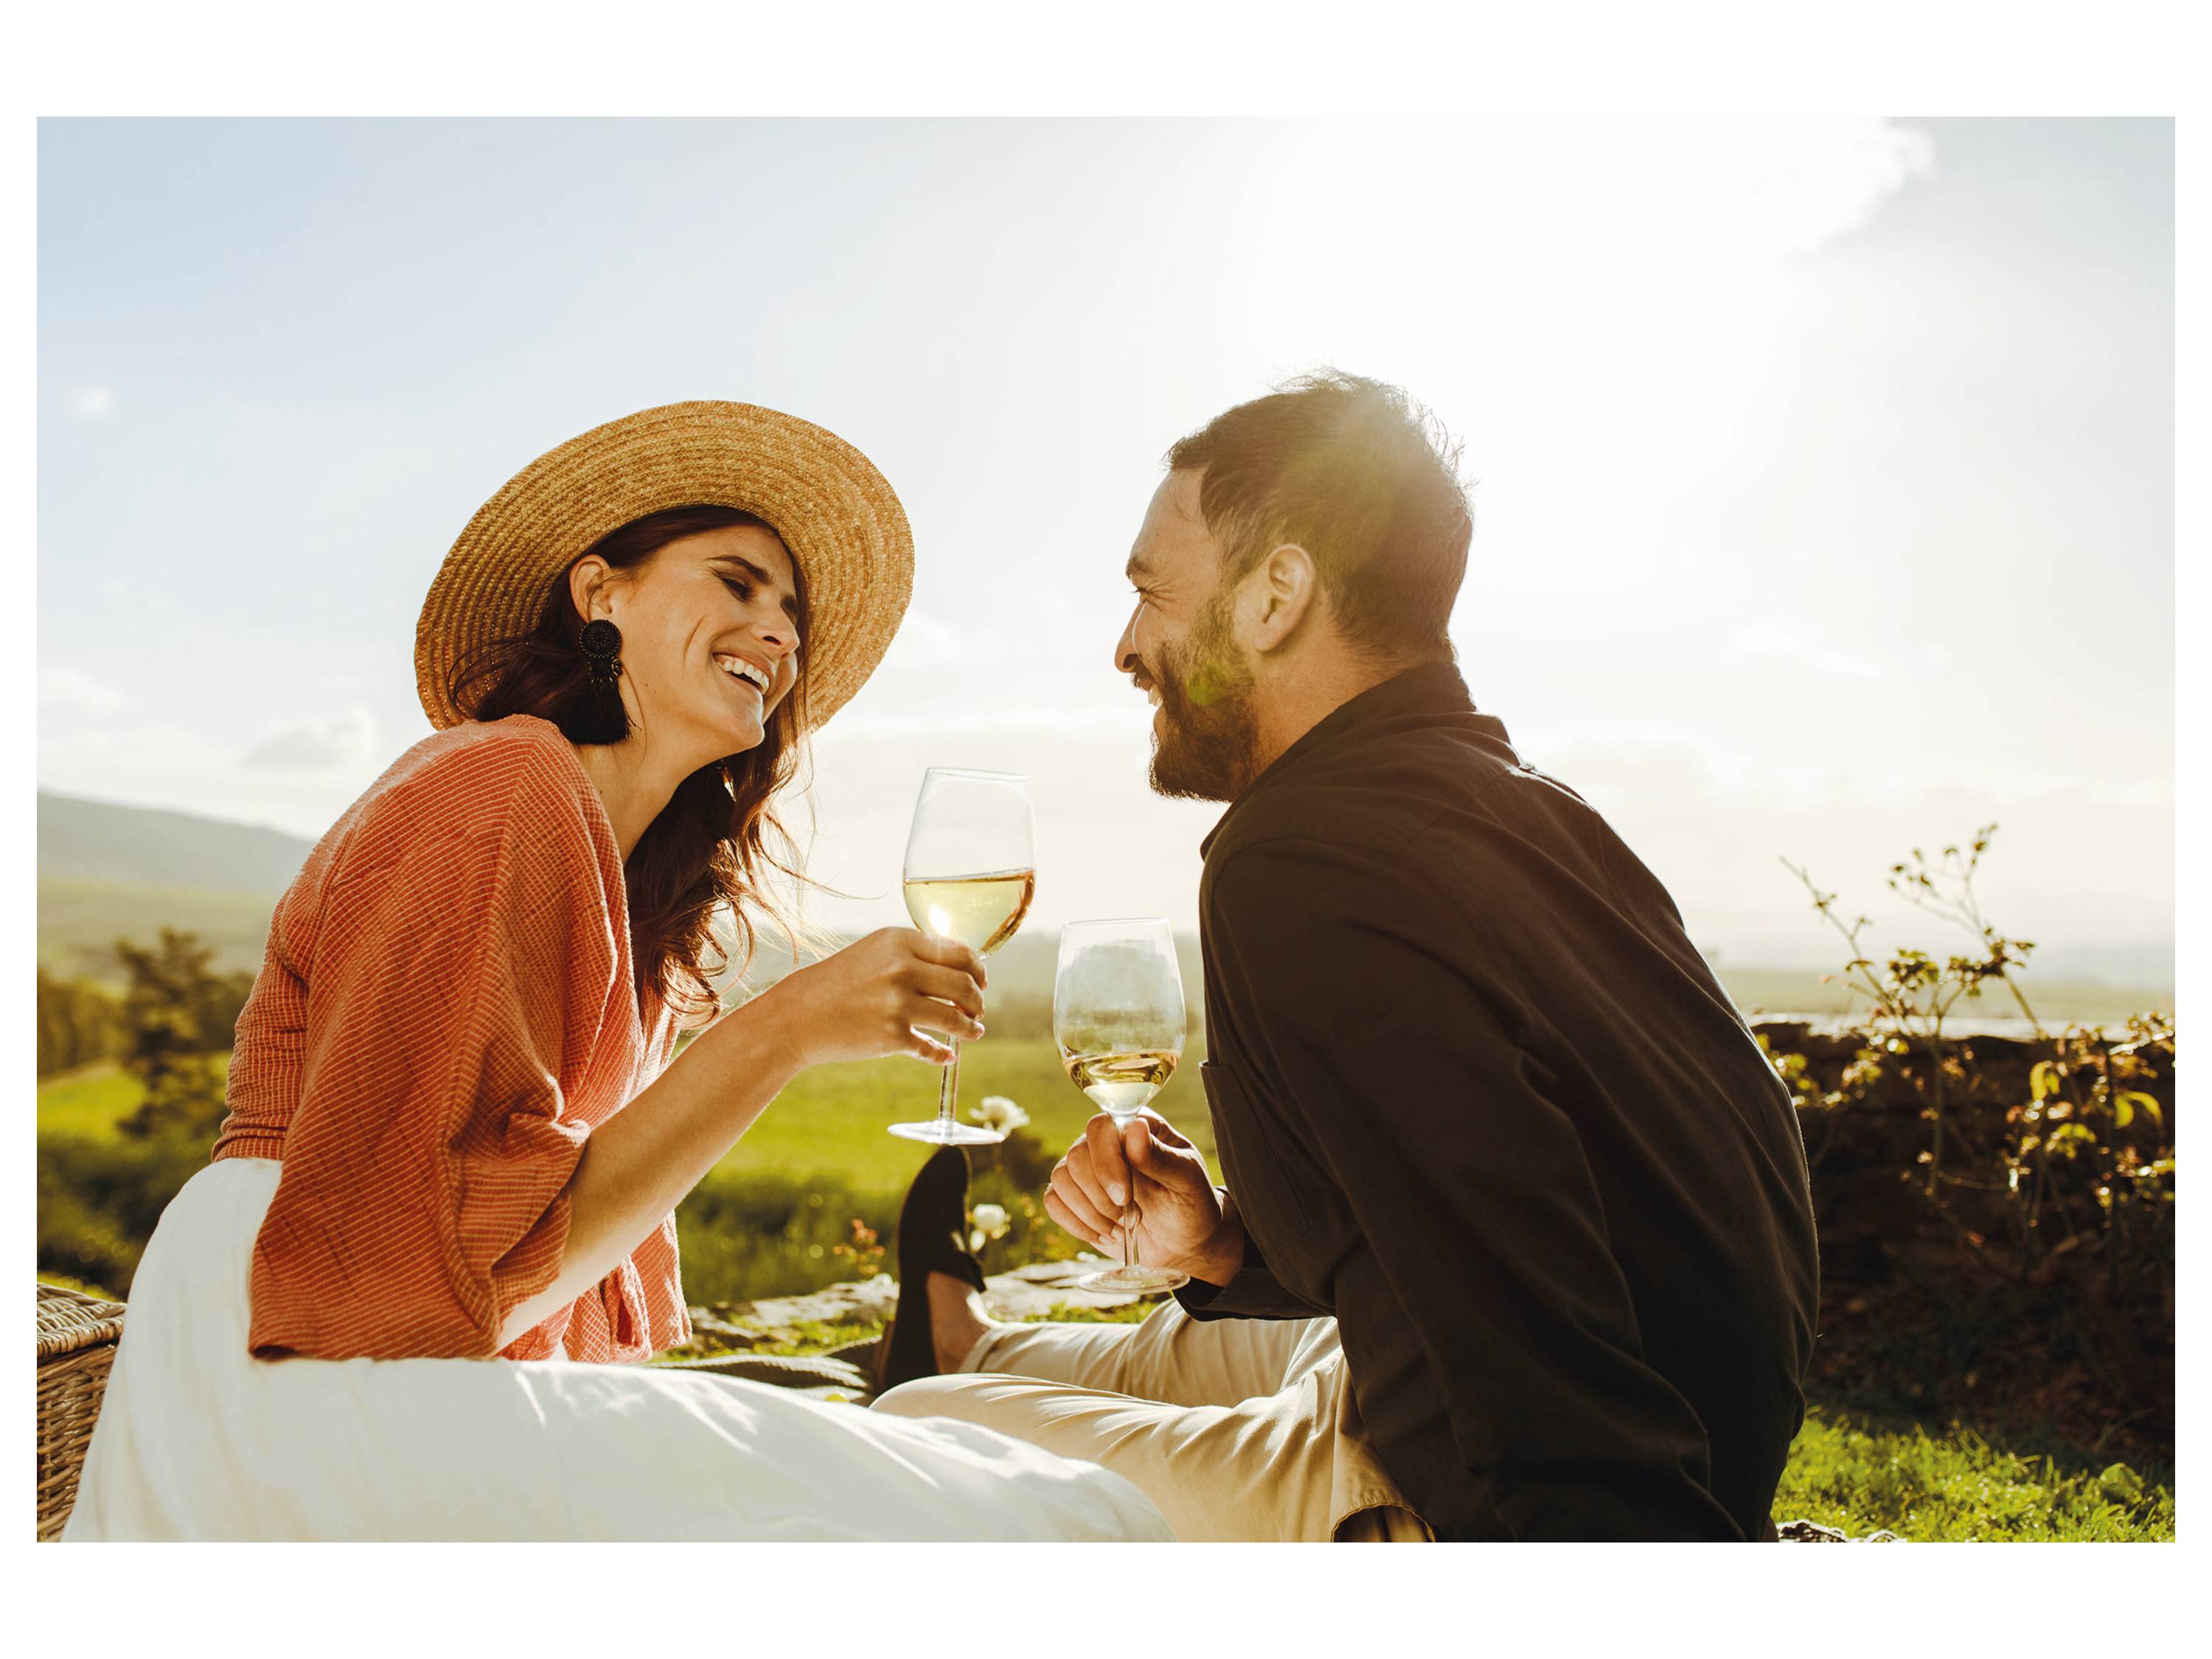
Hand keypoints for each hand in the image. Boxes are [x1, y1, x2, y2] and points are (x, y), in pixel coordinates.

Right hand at [758, 927, 986, 1067]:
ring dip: (971, 1028)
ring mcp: (898, 1003)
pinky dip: (942, 1054)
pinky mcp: (892, 1036)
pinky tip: (946, 1055)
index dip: (978, 970)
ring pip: (956, 1018)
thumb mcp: (875, 952)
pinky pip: (931, 1048)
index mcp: (901, 941)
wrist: (799, 1014)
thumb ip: (915, 954)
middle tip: (977, 1010)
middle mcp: (903, 968)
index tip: (980, 982)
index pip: (960, 953)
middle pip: (965, 985)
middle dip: (978, 1001)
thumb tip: (963, 968)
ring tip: (974, 1032)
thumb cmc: (840, 982)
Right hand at [1046, 1110, 1245, 1284]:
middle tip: (1131, 1216)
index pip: (1100, 1127)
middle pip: (1076, 1155)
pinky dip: (1077, 1223)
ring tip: (1121, 1226)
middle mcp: (1106, 1143)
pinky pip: (1053, 1201)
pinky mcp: (1074, 1197)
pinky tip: (1106, 1233)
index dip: (1106, 1162)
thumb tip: (1134, 1127)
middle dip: (1100, 1195)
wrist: (1184, 1243)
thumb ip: (1161, 1156)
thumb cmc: (1191, 1204)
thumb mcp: (1188, 1181)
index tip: (1126, 1196)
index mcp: (1134, 1127)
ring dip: (1090, 1211)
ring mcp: (1087, 1169)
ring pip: (1060, 1178)